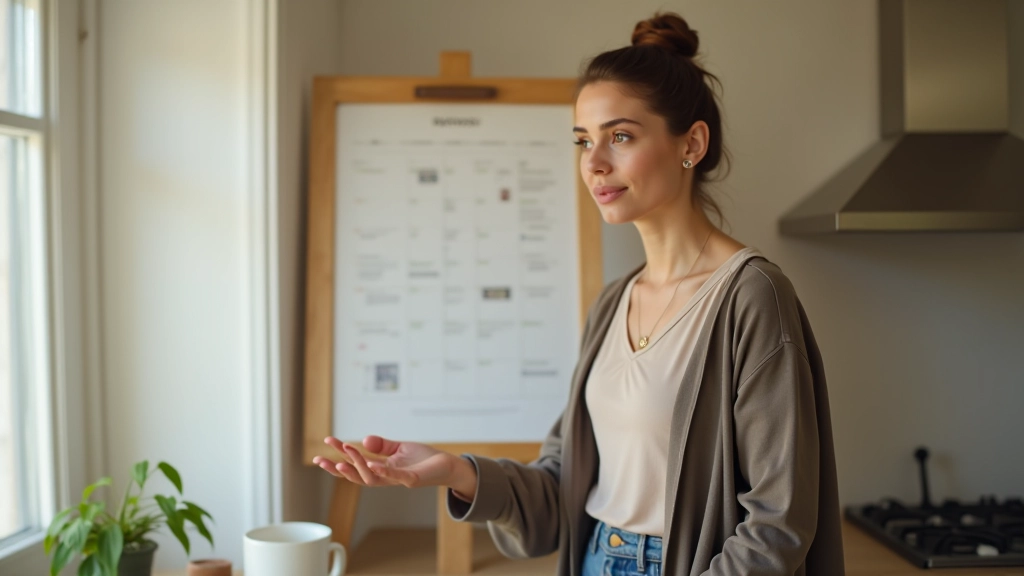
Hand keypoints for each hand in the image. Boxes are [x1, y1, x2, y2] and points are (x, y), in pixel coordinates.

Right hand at [313, 435, 461, 489]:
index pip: (355, 464)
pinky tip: (373, 465)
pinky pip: (395, 478)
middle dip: (337, 469)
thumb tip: (363, 440)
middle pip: (356, 476)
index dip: (339, 455)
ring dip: (356, 470)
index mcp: (381, 469)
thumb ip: (382, 446)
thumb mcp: (399, 449)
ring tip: (341, 461)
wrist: (448, 466)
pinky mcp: (413, 479)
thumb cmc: (424, 459)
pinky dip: (384, 472)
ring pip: (371, 479)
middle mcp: (386, 477)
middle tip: (319, 459)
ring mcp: (398, 480)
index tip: (326, 443)